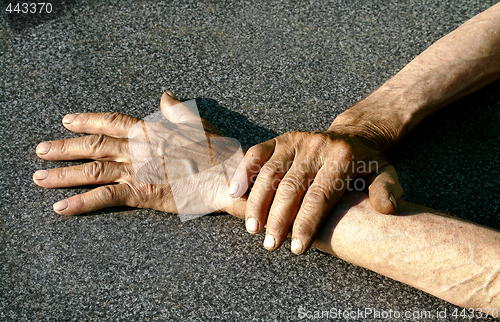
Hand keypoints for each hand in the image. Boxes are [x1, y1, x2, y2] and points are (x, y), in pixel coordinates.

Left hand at [33, 92, 243, 218]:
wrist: (228, 175)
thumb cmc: (217, 151)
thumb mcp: (197, 124)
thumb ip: (176, 111)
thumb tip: (165, 96)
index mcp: (150, 130)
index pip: (111, 122)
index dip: (87, 121)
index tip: (67, 120)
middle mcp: (138, 148)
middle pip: (93, 146)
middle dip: (64, 147)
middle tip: (41, 150)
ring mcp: (137, 170)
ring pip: (92, 170)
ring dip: (63, 174)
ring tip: (39, 178)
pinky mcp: (140, 193)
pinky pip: (105, 198)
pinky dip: (81, 203)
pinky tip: (60, 208)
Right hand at [229, 126, 402, 254]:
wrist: (353, 136)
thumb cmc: (366, 164)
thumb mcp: (386, 174)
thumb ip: (387, 190)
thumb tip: (387, 208)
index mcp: (342, 158)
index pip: (319, 197)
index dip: (305, 224)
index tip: (296, 248)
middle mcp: (316, 146)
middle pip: (290, 187)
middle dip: (278, 219)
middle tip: (270, 245)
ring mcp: (296, 141)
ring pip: (269, 173)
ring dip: (258, 202)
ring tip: (252, 228)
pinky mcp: (280, 139)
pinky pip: (257, 154)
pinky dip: (244, 172)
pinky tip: (236, 194)